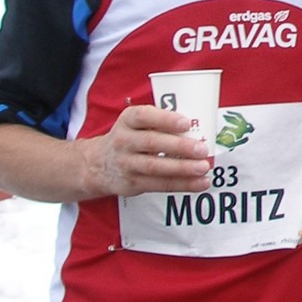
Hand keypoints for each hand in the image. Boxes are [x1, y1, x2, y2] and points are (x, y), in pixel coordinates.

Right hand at [80, 104, 213, 197]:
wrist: (98, 164)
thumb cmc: (131, 138)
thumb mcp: (137, 124)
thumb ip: (161, 122)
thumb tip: (200, 126)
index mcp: (128, 120)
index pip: (144, 116)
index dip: (165, 119)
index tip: (186, 123)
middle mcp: (123, 141)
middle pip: (152, 143)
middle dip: (179, 147)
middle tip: (202, 149)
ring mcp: (126, 164)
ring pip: (155, 167)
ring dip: (182, 168)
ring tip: (203, 167)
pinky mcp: (132, 183)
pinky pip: (159, 185)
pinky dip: (182, 184)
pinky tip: (200, 183)